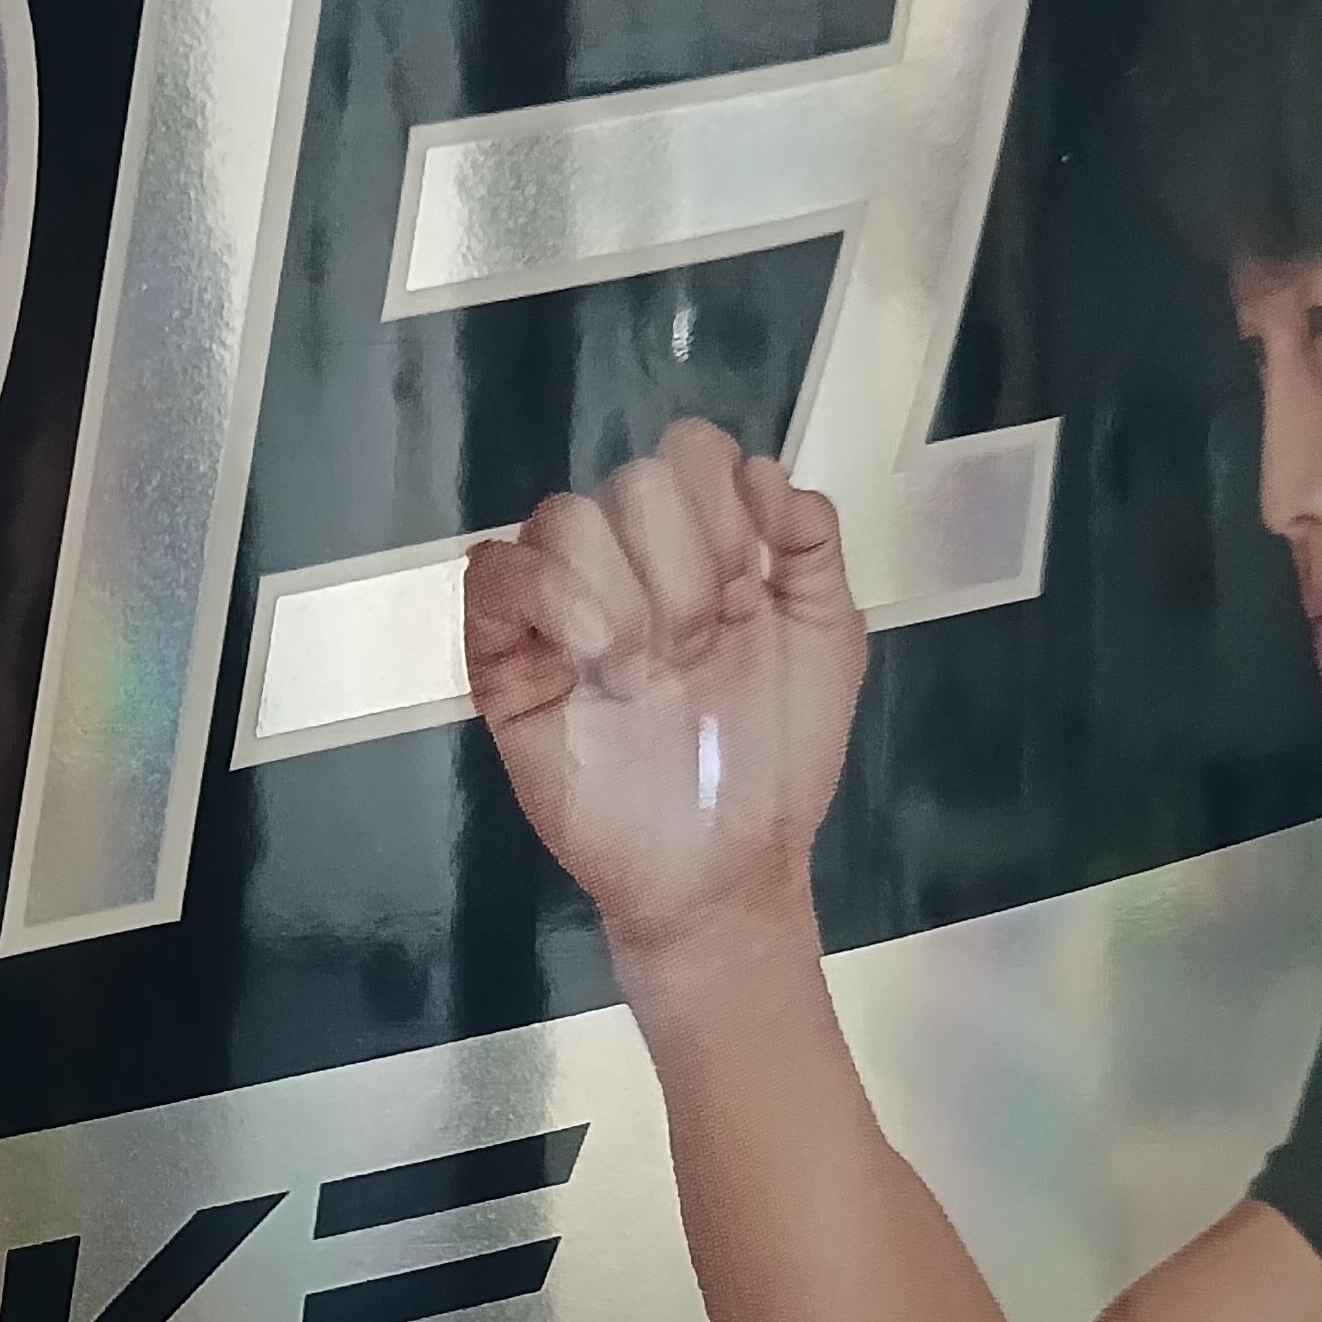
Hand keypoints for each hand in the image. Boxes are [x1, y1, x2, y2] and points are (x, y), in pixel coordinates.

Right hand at [463, 420, 866, 968]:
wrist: (725, 868)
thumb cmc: (776, 760)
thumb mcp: (828, 638)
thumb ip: (812, 541)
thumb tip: (765, 470)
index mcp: (702, 548)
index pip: (692, 453)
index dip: (724, 504)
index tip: (750, 590)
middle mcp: (628, 565)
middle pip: (632, 479)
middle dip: (681, 559)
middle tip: (701, 643)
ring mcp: (561, 609)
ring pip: (563, 517)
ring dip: (622, 588)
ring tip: (648, 669)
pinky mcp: (504, 661)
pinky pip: (493, 574)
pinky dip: (547, 594)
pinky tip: (595, 652)